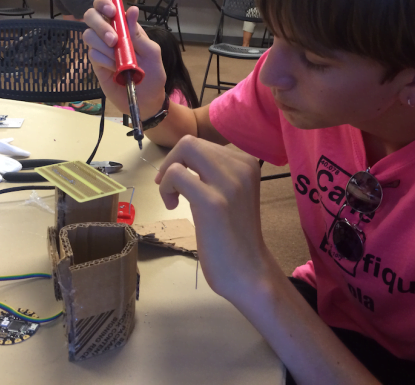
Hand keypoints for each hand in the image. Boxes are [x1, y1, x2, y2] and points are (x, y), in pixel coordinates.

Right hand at [83, 0, 166, 118]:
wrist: (147, 101)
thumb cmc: (153, 76)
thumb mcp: (152, 53)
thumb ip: (139, 34)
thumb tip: (132, 10)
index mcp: (125, 27)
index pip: (107, 5)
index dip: (104, 3)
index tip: (112, 12)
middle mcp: (110, 34)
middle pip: (91, 16)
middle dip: (101, 26)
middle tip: (114, 40)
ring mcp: (102, 49)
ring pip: (88, 35)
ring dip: (103, 46)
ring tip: (119, 61)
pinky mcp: (97, 64)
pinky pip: (92, 55)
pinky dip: (104, 61)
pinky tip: (116, 70)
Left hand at [155, 136, 266, 299]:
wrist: (248, 271)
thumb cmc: (235, 236)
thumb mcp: (231, 193)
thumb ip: (216, 173)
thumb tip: (183, 158)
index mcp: (247, 163)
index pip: (204, 144)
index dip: (185, 160)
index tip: (181, 182)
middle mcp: (242, 167)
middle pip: (191, 142)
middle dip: (172, 162)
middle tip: (170, 188)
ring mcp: (228, 183)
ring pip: (184, 151)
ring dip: (168, 174)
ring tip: (173, 198)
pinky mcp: (212, 202)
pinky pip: (177, 175)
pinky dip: (166, 187)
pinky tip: (172, 206)